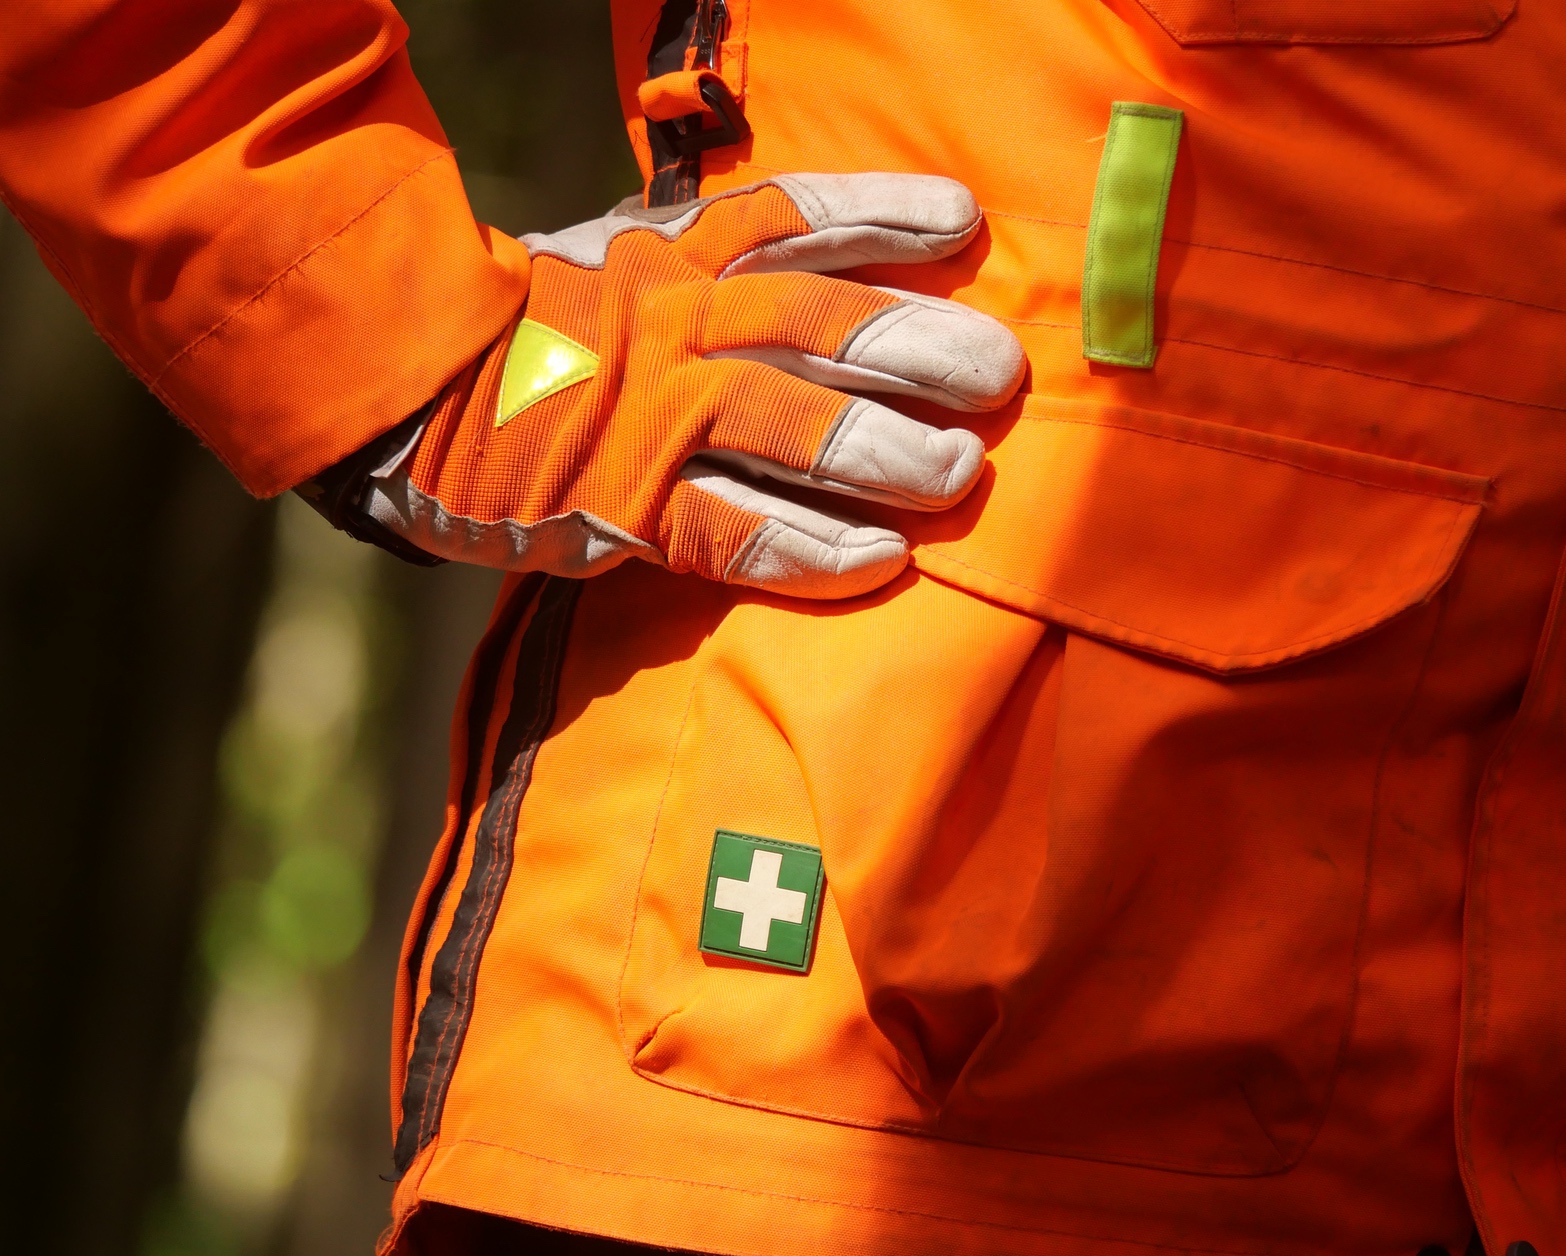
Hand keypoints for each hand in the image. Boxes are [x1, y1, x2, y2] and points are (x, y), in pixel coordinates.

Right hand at [377, 173, 1025, 597]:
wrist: (400, 400)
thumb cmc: (544, 334)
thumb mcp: (620, 260)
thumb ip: (719, 261)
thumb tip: (847, 264)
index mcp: (668, 256)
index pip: (788, 221)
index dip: (879, 218)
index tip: (962, 220)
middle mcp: (666, 326)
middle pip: (810, 324)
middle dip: (913, 345)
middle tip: (999, 371)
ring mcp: (643, 419)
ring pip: (780, 427)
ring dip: (878, 450)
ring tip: (960, 472)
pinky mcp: (619, 507)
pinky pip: (727, 530)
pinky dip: (805, 549)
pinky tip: (877, 562)